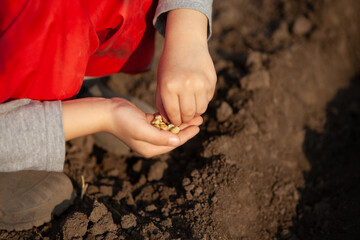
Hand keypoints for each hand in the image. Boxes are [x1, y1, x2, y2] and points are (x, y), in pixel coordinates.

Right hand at [108, 98, 202, 157]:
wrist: (106, 111)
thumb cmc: (123, 120)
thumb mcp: (143, 130)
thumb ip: (160, 137)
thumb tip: (177, 142)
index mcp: (150, 148)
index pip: (174, 143)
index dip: (187, 135)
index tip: (198, 126)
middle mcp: (150, 143)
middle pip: (173, 136)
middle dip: (186, 127)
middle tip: (200, 118)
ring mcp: (148, 133)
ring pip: (168, 128)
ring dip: (179, 121)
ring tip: (192, 114)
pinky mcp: (145, 123)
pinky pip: (161, 122)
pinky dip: (169, 117)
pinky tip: (178, 111)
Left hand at [156, 9, 216, 125]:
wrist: (186, 43)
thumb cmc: (170, 66)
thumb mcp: (161, 83)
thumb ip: (163, 103)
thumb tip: (169, 122)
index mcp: (169, 87)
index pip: (174, 114)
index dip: (175, 121)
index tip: (175, 120)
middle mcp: (186, 86)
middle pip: (188, 114)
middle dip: (185, 119)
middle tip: (183, 116)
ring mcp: (201, 83)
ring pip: (200, 109)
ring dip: (195, 111)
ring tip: (189, 104)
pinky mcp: (211, 81)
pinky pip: (208, 100)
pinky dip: (202, 101)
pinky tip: (196, 92)